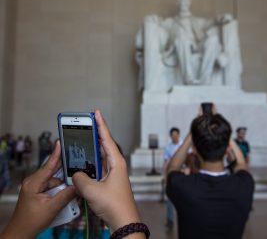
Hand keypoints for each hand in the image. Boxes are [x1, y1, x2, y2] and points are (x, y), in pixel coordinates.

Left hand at [0, 142, 75, 238]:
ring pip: (55, 180)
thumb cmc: (31, 222)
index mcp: (34, 183)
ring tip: (70, 192)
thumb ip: (65, 196)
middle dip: (65, 174)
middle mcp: (34, 181)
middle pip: (54, 172)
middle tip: (77, 170)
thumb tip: (77, 185)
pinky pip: (52, 186)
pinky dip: (59, 190)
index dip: (56, 153)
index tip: (60, 142)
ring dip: (63, 186)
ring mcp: (36, 186)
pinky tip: (64, 196)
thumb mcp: (51, 208)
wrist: (21, 233)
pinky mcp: (39, 191)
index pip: (48, 165)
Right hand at [72, 110, 140, 232]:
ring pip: (100, 155)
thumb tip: (75, 174)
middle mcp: (115, 164)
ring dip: (92, 148)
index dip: (101, 124)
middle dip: (95, 133)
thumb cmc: (115, 205)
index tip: (97, 113)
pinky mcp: (109, 179)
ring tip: (83, 139)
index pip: (106, 138)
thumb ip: (79, 179)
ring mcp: (112, 172)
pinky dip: (91, 162)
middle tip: (87, 123)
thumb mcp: (92, 190)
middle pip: (103, 144)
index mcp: (116, 162)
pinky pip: (98, 166)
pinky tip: (84, 161)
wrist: (123, 220)